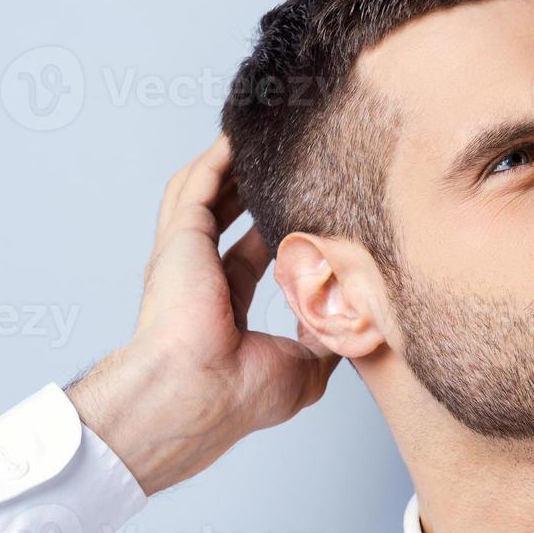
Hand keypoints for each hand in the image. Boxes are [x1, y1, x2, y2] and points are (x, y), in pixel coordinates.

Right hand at [68, 136, 339, 494]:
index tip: (302, 209)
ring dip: (230, 165)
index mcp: (222, 306)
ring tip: (260, 139)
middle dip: (250, 187)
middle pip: (224, 216)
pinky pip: (196, 186)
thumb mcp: (304, 368)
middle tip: (281, 160)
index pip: (248, 255)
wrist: (199, 394)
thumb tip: (353, 321)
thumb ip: (325, 336)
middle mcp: (198, 277)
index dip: (271, 229)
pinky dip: (215, 160)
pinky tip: (237, 137)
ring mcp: (184, 257)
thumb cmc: (241, 394)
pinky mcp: (180, 239)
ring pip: (206, 194)